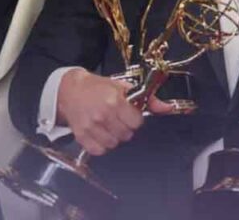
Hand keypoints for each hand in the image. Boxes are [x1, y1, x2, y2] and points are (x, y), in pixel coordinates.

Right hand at [56, 69, 172, 155]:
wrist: (70, 90)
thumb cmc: (98, 88)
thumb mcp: (124, 88)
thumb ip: (148, 99)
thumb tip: (168, 108)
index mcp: (115, 100)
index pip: (136, 122)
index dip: (134, 118)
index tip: (128, 113)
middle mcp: (103, 115)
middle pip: (126, 135)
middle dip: (125, 127)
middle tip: (117, 118)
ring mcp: (91, 127)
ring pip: (114, 144)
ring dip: (113, 137)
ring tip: (107, 125)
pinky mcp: (81, 136)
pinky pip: (99, 150)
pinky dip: (101, 144)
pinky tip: (99, 132)